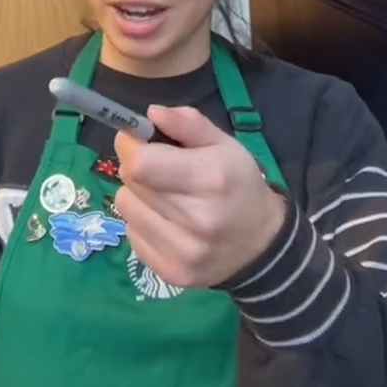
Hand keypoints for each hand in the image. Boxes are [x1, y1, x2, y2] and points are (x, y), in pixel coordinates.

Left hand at [112, 105, 286, 287]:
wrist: (261, 244)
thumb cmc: (240, 185)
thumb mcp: (226, 145)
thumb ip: (189, 124)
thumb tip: (150, 114)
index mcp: (212, 179)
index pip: (141, 164)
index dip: (130, 147)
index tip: (137, 140)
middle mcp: (197, 218)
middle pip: (131, 184)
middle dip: (138, 169)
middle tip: (161, 169)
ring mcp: (182, 250)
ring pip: (125, 209)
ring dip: (138, 197)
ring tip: (166, 198)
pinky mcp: (170, 272)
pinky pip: (131, 235)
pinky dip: (143, 223)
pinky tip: (168, 222)